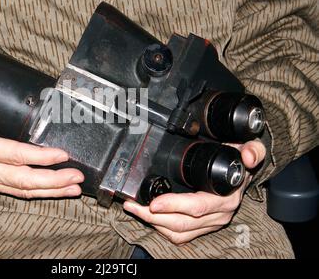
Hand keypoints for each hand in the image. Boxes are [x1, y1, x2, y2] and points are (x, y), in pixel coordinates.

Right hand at [0, 79, 83, 198]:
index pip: (14, 154)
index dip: (39, 156)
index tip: (61, 155)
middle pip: (24, 179)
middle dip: (53, 179)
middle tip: (77, 176)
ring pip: (24, 190)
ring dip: (51, 190)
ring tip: (74, 187)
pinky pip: (18, 192)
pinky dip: (39, 193)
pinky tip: (56, 190)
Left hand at [123, 140, 265, 244]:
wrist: (244, 175)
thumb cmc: (239, 162)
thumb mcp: (250, 150)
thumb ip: (253, 150)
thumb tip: (248, 155)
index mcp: (226, 198)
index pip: (197, 207)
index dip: (174, 206)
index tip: (154, 202)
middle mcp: (218, 214)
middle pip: (181, 224)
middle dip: (153, 217)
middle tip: (133, 206)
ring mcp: (211, 223)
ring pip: (178, 233)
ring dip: (153, 224)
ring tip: (135, 210)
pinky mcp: (203, 228)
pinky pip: (181, 236)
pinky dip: (161, 228)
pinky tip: (149, 217)